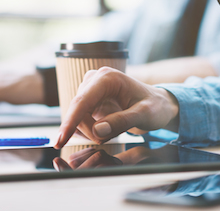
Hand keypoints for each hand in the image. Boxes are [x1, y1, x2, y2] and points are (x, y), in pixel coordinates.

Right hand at [54, 67, 179, 148]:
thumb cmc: (155, 107)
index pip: (82, 102)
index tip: (60, 140)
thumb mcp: (144, 115)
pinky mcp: (89, 100)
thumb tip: (98, 131)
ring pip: (79, 118)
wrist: (158, 104)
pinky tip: (109, 125)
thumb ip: (122, 122)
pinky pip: (82, 120)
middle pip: (79, 112)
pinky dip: (93, 129)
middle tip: (111, 136)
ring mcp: (90, 89)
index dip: (70, 123)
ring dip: (93, 130)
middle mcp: (95, 80)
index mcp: (107, 78)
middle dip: (91, 130)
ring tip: (115, 127)